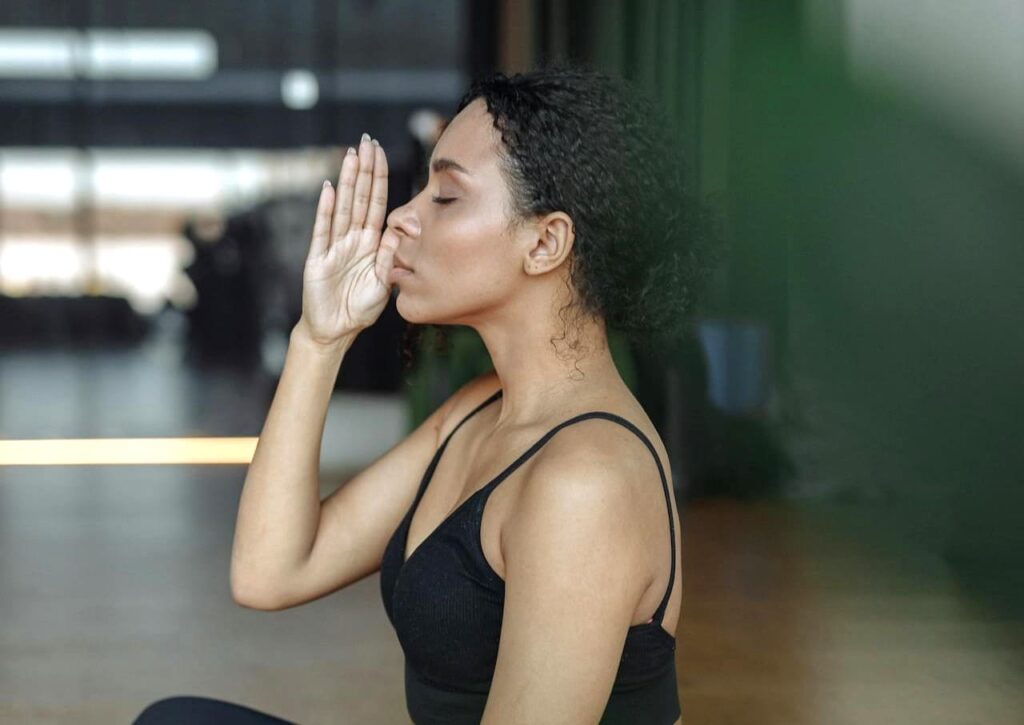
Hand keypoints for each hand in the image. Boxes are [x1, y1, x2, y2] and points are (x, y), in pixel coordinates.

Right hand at [297, 133, 398, 344]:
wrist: (334, 331)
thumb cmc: (360, 309)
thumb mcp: (382, 285)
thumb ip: (388, 259)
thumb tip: (397, 232)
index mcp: (371, 244)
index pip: (378, 204)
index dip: (380, 179)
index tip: (382, 153)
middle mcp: (353, 239)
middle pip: (361, 198)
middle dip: (364, 170)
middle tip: (367, 141)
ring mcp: (334, 246)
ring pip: (343, 207)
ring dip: (347, 181)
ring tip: (351, 156)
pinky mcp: (318, 257)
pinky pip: (322, 229)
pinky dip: (325, 209)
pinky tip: (329, 188)